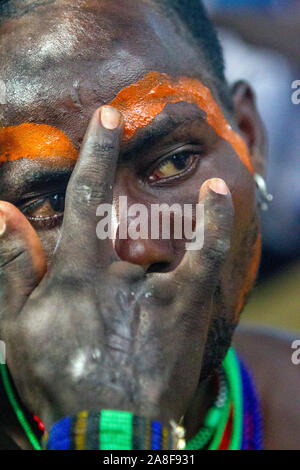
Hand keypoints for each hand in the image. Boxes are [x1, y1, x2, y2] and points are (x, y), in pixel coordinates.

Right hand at [0, 106, 233, 429]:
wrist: (108, 429)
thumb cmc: (59, 377)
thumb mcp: (17, 328)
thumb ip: (11, 267)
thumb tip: (1, 211)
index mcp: (75, 271)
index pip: (84, 197)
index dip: (96, 153)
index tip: (110, 116)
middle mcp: (116, 271)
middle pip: (123, 213)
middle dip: (120, 165)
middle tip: (125, 121)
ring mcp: (154, 288)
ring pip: (162, 233)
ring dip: (161, 196)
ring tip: (165, 169)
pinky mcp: (184, 306)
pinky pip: (204, 257)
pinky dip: (212, 223)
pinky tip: (216, 193)